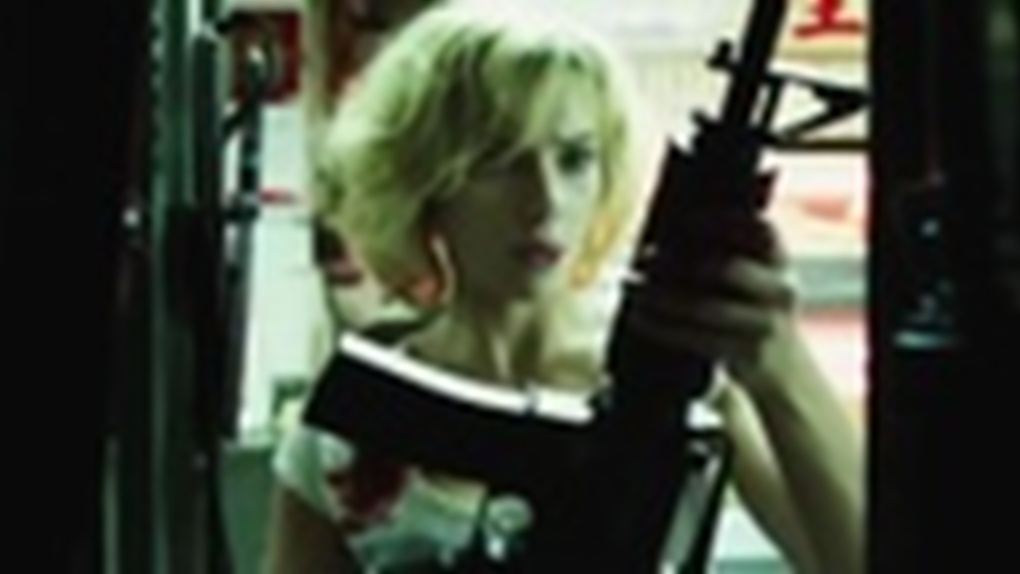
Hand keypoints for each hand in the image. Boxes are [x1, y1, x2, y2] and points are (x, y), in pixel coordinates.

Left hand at [624, 211, 804, 392]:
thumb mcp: (751, 276)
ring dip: (660, 295)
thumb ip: (724, 252)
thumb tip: (663, 236)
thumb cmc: (749, 307)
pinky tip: (638, 315)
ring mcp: (766, 325)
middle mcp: (780, 290)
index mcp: (780, 262)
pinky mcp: (746, 354)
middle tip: (643, 258)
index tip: (680, 220)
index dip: (720, 221)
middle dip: (679, 261)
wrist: (781, 366)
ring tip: (631, 286)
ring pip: (702, 306)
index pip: (758, 231)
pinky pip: (694, 337)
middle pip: (725, 268)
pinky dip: (661, 325)